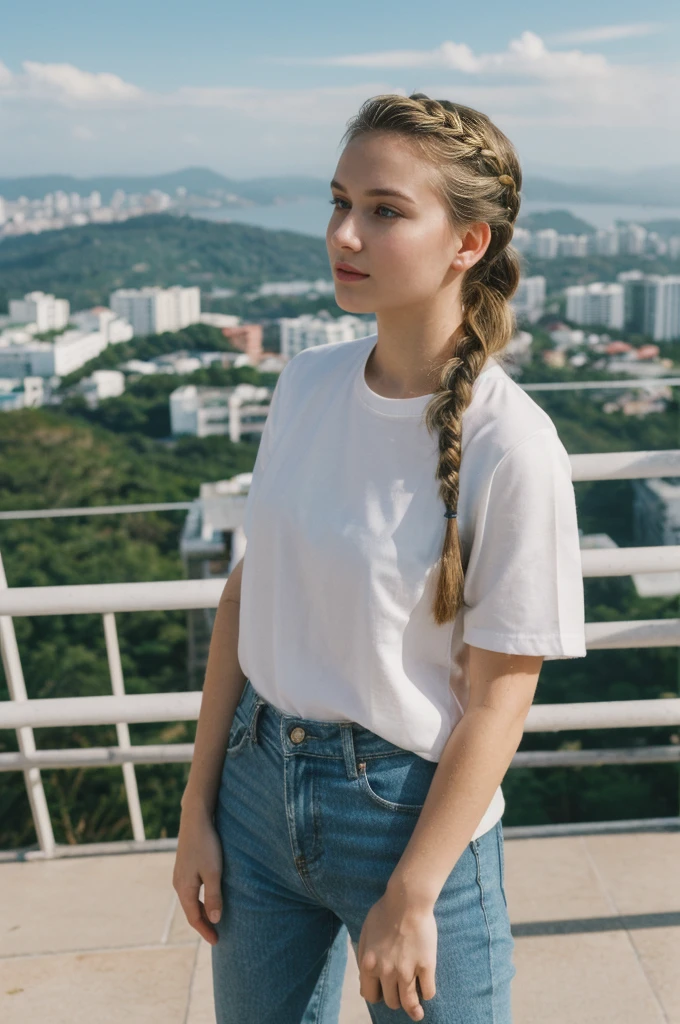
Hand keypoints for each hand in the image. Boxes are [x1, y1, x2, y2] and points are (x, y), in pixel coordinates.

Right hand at [172, 803, 223, 945]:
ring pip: (191, 900)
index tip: (217, 942)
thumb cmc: (206, 845)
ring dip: (202, 911)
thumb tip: (215, 920)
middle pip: (191, 911)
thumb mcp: (214, 872)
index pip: (194, 918)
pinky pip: (191, 890)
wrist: (195, 819)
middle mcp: (179, 884)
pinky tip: (209, 897)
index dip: (206, 931)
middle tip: (217, 935)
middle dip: (203, 924)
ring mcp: (180, 875)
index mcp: (184, 889)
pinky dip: (200, 899)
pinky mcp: (184, 866)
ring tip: (214, 919)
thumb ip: (214, 896)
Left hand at [356, 888, 436, 1020]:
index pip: (369, 995)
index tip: (383, 993)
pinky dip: (427, 993)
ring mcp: (407, 970)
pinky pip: (428, 991)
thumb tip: (364, 972)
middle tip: (401, 996)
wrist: (407, 900)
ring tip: (417, 1014)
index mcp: (369, 964)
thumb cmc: (384, 911)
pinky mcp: (426, 965)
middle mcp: (387, 971)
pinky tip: (427, 990)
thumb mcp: (365, 932)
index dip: (376, 995)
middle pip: (390, 1001)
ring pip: (409, 1002)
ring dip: (413, 1010)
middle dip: (395, 999)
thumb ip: (363, 954)